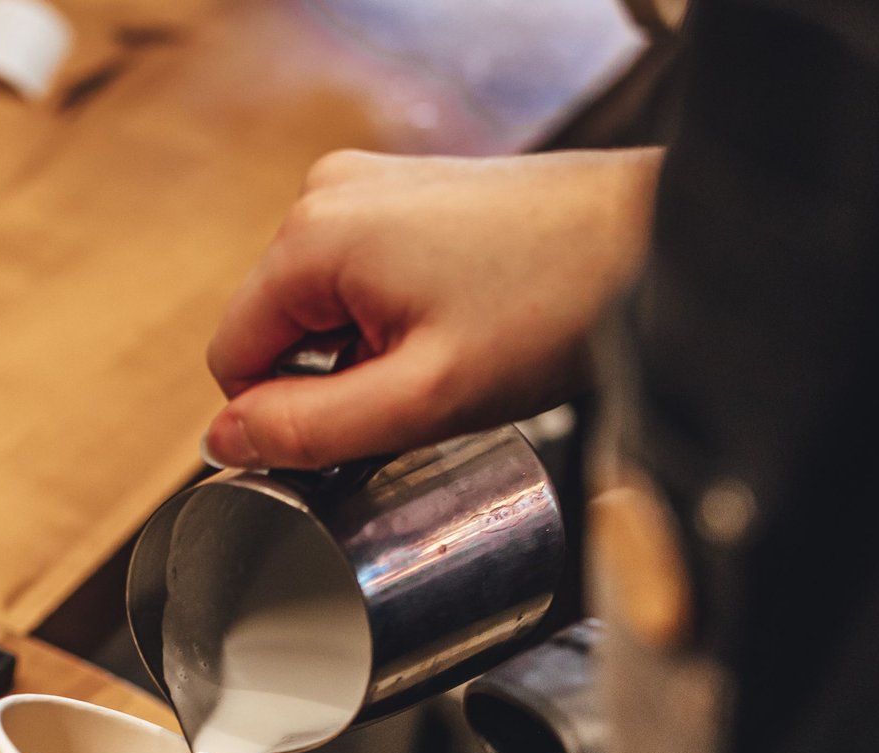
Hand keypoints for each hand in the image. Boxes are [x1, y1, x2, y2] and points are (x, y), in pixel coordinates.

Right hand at [204, 147, 661, 469]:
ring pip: (321, 309)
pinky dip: (395, 319)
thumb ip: (309, 429)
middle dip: (332, 380)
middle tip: (421, 395)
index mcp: (312, 235)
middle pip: (276, 329)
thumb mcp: (421, 399)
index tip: (358, 434)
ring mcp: (369, 185)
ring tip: (451, 357)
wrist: (652, 241)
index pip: (233, 357)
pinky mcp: (408, 192)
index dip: (283, 417)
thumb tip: (226, 441)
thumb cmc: (557, 306)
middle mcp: (328, 193)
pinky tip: (459, 327)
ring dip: (368, 352)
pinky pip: (361, 279)